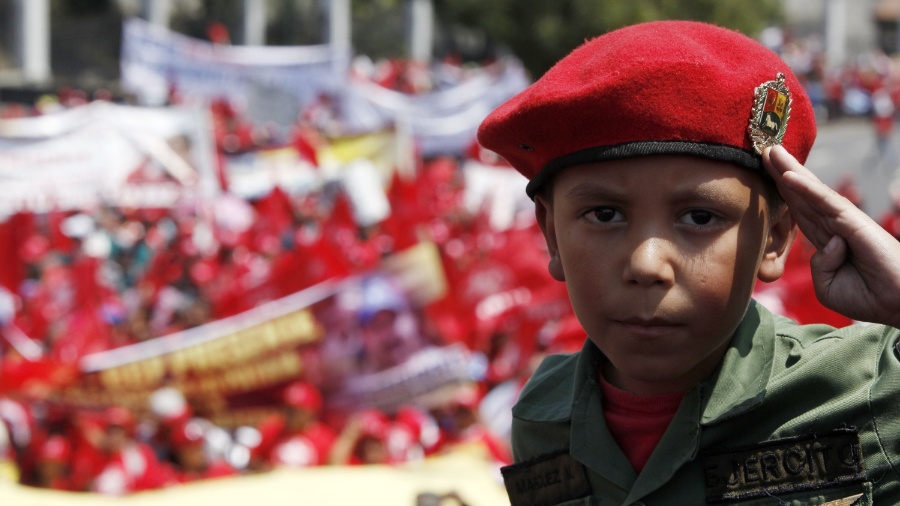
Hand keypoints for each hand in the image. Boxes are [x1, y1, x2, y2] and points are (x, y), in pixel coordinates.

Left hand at [763, 145, 899, 326]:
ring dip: (790, 171)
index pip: (799, 211)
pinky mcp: (854, 222)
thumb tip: (824, 244)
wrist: (896, 304)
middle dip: (781, 173)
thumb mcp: (828, 287)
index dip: (782, 193)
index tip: (763, 175)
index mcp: (826, 240)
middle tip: (764, 150)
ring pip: (811, 192)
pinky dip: (806, 189)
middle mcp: (835, 226)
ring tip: (770, 151)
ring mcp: (844, 221)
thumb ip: (818, 266)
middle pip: (802, 195)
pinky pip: (826, 202)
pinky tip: (788, 176)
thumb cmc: (868, 297)